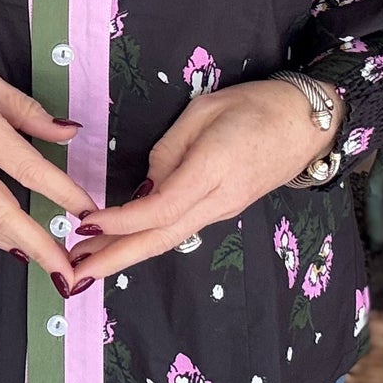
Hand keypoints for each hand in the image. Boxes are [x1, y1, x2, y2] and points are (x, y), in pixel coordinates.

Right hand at [0, 25, 95, 287]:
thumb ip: (28, 112)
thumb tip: (69, 133)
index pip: (30, 170)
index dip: (63, 194)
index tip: (88, 210)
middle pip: (4, 215)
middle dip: (39, 246)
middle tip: (66, 271)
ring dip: (12, 243)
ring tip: (42, 258)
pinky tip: (2, 237)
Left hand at [65, 77, 343, 286]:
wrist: (308, 122)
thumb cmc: (257, 105)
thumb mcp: (206, 110)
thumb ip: (170, 149)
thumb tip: (146, 185)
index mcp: (212, 170)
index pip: (159, 208)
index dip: (120, 221)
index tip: (84, 223)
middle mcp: (218, 200)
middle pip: (160, 239)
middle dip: (114, 260)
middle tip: (74, 277)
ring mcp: (223, 210)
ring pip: (168, 239)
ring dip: (126, 253)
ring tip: (86, 263)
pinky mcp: (224, 209)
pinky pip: (180, 229)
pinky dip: (147, 240)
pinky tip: (124, 243)